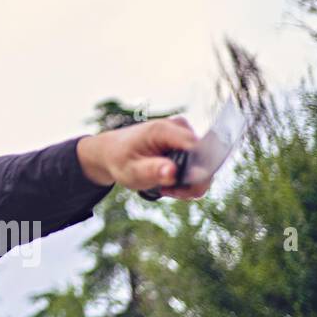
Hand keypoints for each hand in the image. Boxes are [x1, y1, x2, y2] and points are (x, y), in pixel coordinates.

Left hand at [76, 118, 209, 199]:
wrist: (113, 151)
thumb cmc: (120, 159)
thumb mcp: (131, 170)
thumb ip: (152, 171)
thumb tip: (172, 172)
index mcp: (164, 130)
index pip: (197, 150)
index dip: (194, 174)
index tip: (173, 188)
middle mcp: (178, 126)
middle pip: (204, 159)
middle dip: (190, 182)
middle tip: (166, 189)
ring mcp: (184, 132)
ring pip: (204, 165)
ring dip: (188, 182)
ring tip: (164, 186)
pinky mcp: (187, 141)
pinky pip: (199, 164)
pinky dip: (187, 178)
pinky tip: (169, 181)